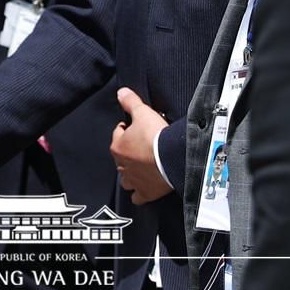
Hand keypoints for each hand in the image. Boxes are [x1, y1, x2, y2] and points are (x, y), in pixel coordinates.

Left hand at [111, 87, 172, 204]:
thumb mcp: (142, 112)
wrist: (171, 158)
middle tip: (142, 146)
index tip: (136, 127)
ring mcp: (133, 181)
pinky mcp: (145, 193)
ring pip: (125, 179)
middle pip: (121, 157)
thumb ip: (130, 102)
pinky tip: (144, 188)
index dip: (127, 129)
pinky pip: (137, 197)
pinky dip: (139, 193)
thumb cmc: (156, 136)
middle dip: (129, 152)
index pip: (118, 134)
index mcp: (118, 146)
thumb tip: (121, 92)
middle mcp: (122, 166)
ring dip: (130, 174)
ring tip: (141, 167)